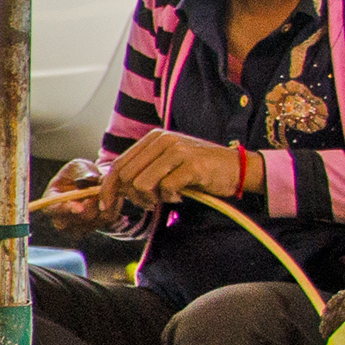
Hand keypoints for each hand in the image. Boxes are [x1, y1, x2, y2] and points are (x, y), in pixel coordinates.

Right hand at [41, 159, 119, 235]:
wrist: (91, 182)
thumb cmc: (79, 173)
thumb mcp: (78, 165)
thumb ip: (82, 170)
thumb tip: (90, 179)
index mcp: (51, 201)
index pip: (54, 210)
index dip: (66, 209)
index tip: (79, 206)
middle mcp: (61, 219)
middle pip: (76, 220)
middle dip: (90, 206)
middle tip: (98, 191)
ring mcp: (77, 226)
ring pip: (94, 221)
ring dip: (102, 204)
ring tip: (103, 190)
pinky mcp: (95, 227)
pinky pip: (106, 220)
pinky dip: (111, 207)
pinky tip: (108, 196)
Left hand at [104, 129, 247, 212]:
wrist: (237, 168)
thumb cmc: (198, 169)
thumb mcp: (166, 163)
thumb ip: (143, 169)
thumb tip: (113, 188)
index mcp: (153, 138)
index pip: (118, 165)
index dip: (108, 188)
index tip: (107, 206)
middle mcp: (163, 140)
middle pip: (127, 176)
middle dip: (133, 197)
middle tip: (150, 203)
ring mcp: (177, 151)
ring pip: (142, 184)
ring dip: (152, 199)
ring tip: (167, 197)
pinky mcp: (192, 165)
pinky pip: (166, 189)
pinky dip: (170, 198)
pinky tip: (182, 194)